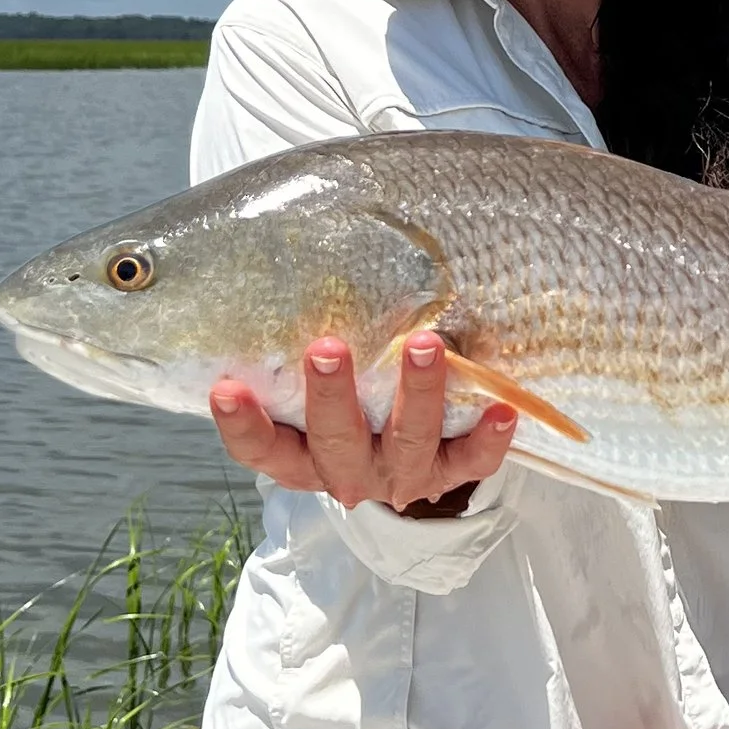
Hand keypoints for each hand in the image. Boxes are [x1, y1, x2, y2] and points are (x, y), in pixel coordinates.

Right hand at [209, 334, 518, 512]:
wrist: (402, 458)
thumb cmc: (346, 403)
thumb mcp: (312, 389)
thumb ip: (297, 344)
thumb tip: (285, 253)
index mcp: (301, 455)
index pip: (261, 448)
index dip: (242, 424)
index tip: (225, 388)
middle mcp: (346, 471)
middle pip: (334, 441)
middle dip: (330, 394)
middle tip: (327, 346)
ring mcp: (400, 475)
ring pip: (406, 442)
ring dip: (416, 394)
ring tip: (426, 344)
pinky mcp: (449, 474)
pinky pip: (472, 463)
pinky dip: (487, 440)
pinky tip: (503, 410)